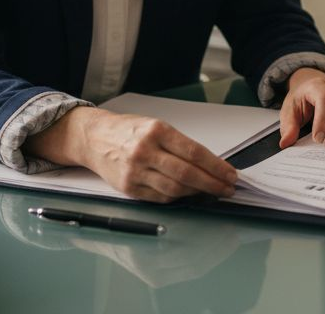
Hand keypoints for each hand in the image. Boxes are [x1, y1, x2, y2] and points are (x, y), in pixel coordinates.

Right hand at [25, 106, 237, 202]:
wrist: (94, 138)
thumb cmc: (129, 131)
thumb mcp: (156, 126)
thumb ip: (180, 145)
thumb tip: (211, 165)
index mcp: (156, 131)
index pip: (194, 152)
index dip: (216, 166)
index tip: (231, 174)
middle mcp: (145, 151)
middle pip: (187, 173)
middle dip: (212, 184)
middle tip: (227, 189)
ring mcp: (135, 171)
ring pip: (175, 188)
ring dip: (197, 193)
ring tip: (211, 192)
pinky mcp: (129, 188)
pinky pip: (160, 197)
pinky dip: (178, 197)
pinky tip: (189, 194)